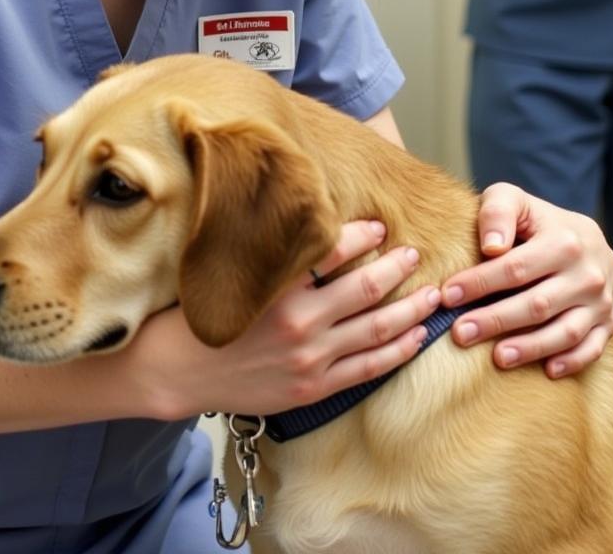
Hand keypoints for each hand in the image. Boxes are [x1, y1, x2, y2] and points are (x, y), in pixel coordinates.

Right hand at [143, 220, 440, 418]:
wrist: (179, 369)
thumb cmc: (203, 313)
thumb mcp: (233, 274)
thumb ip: (273, 255)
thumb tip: (311, 225)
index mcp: (277, 287)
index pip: (332, 251)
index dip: (362, 235)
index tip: (379, 225)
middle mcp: (298, 321)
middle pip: (366, 289)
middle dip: (398, 268)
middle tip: (416, 253)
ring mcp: (309, 358)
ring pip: (377, 329)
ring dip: (412, 308)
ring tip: (433, 292)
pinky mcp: (313, 386)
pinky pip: (368, 368)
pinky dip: (398, 350)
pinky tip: (417, 335)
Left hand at [441, 183, 612, 378]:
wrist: (582, 236)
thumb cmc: (534, 220)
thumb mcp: (512, 199)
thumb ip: (497, 212)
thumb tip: (491, 246)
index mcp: (564, 241)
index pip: (515, 268)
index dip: (479, 283)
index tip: (447, 295)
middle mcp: (588, 273)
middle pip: (537, 304)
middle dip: (495, 320)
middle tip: (459, 333)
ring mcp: (600, 301)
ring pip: (565, 331)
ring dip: (530, 347)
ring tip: (497, 357)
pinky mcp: (607, 321)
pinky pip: (593, 348)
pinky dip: (572, 362)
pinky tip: (546, 370)